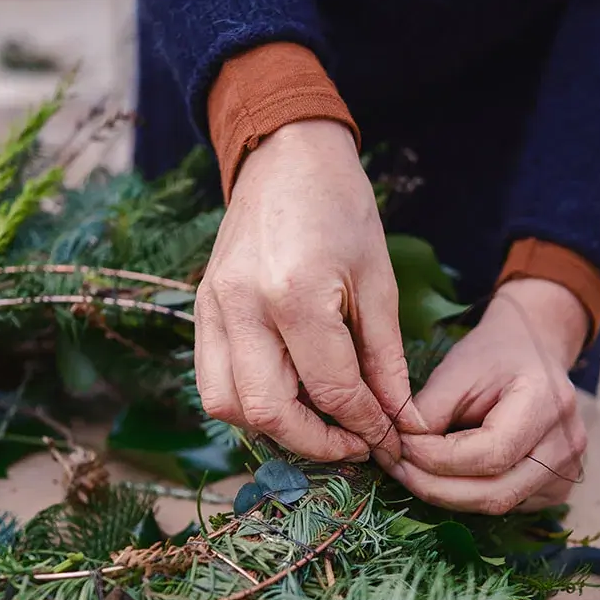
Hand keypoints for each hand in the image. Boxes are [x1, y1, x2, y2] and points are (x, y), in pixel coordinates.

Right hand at [194, 119, 419, 462]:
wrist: (285, 153)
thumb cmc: (341, 207)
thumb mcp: (378, 280)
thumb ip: (385, 357)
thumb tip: (398, 418)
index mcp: (295, 294)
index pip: (330, 389)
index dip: (364, 425)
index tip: (388, 440)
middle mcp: (243, 307)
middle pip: (269, 412)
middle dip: (315, 443)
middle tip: (353, 445)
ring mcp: (212, 308)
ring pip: (229, 407)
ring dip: (275, 429)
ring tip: (318, 425)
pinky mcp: (201, 308)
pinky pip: (212, 380)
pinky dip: (247, 404)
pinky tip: (286, 397)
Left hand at [387, 277, 589, 513]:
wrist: (532, 351)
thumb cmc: (492, 357)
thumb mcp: (456, 370)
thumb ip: (428, 412)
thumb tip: (401, 450)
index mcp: (548, 403)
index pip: (490, 453)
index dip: (438, 458)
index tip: (400, 447)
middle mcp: (567, 444)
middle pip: (495, 492)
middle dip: (435, 487)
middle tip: (397, 469)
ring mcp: (568, 470)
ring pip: (497, 504)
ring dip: (447, 495)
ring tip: (412, 471)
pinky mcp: (556, 487)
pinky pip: (506, 504)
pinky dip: (468, 495)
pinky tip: (444, 475)